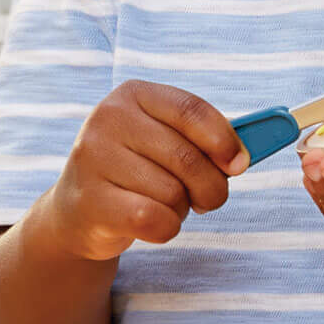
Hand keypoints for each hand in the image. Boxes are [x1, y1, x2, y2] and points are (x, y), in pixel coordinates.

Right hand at [30, 81, 246, 261]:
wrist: (78, 210)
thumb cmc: (135, 173)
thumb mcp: (164, 144)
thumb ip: (203, 142)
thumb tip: (244, 155)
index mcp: (132, 95)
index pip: (191, 111)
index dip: (224, 140)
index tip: (239, 164)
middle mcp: (107, 119)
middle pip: (187, 158)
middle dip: (211, 187)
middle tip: (208, 199)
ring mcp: (93, 158)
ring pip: (172, 192)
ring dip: (179, 209)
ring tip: (159, 204)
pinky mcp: (90, 200)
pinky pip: (153, 218)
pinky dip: (165, 228)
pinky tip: (149, 224)